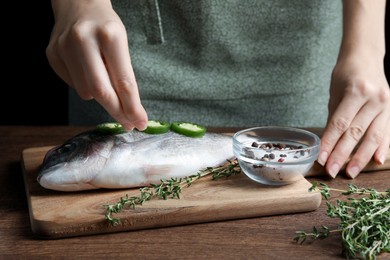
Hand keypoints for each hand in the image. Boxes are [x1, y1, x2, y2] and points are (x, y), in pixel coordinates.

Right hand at [46, 0, 147, 130]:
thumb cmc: (106, 28)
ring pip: (86, 92)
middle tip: (128, 123)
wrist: (79, 5)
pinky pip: (73, 85)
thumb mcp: (123, 44)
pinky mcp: (52, 54)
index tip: (140, 123)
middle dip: (117, 112)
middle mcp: (84, 39)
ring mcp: (64, 47)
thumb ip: (123, 76)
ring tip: (104, 80)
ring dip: (99, 96)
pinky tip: (87, 72)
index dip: (133, 107)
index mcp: (110, 36)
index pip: (123, 81)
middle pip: (102, 91)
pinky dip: (84, 87)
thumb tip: (129, 112)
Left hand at [319, 53, 389, 177]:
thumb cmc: (345, 74)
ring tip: (351, 172)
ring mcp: (386, 104)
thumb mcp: (334, 92)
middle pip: (355, 132)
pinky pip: (387, 131)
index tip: (321, 159)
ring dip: (361, 157)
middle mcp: (374, 99)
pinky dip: (382, 147)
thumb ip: (334, 117)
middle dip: (342, 154)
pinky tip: (377, 161)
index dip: (329, 143)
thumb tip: (327, 143)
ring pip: (373, 136)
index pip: (340, 124)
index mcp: (356, 91)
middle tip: (332, 171)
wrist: (366, 56)